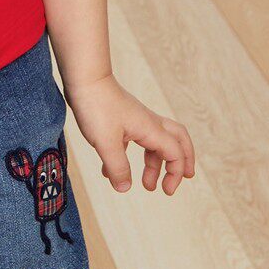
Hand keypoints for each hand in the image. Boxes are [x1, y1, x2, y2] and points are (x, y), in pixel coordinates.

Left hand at [65, 74, 193, 194]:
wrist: (84, 77)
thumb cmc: (96, 105)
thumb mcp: (106, 143)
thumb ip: (117, 167)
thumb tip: (124, 188)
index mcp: (151, 129)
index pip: (176, 153)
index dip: (176, 174)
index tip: (167, 191)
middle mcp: (148, 123)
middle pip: (178, 139)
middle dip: (183, 160)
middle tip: (184, 177)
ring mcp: (135, 119)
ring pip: (155, 142)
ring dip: (155, 164)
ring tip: (146, 184)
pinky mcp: (122, 118)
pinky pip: (134, 140)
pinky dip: (130, 157)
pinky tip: (110, 171)